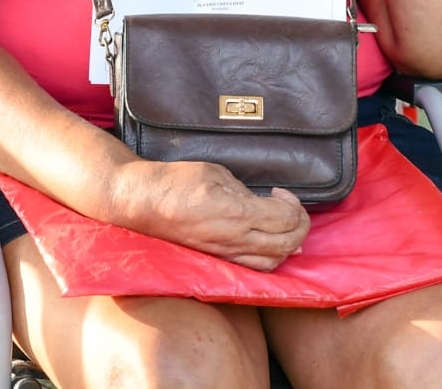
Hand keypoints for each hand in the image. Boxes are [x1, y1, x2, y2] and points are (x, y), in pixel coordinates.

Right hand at [109, 159, 309, 270]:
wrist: (141, 202)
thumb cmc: (175, 182)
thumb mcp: (216, 173)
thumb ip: (245, 191)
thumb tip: (267, 204)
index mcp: (235, 213)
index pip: (286, 219)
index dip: (294, 204)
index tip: (280, 192)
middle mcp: (233, 240)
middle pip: (287, 244)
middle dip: (300, 226)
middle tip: (292, 208)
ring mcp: (225, 254)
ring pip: (272, 263)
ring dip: (287, 245)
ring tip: (282, 226)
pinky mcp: (216, 260)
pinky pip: (253, 267)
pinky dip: (270, 257)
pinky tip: (266, 241)